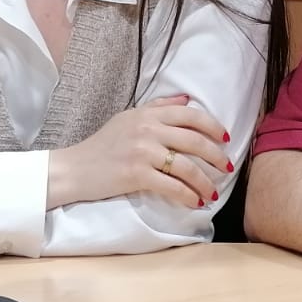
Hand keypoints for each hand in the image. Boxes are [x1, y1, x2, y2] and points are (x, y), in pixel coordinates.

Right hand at [46, 94, 231, 209]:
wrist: (73, 169)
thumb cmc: (101, 145)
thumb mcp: (128, 118)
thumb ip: (158, 108)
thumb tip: (186, 99)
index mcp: (147, 114)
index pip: (190, 115)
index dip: (212, 127)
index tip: (225, 139)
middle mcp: (147, 129)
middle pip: (194, 140)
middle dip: (216, 156)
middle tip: (227, 168)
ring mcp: (142, 151)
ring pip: (186, 166)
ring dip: (205, 182)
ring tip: (212, 192)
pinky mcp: (136, 174)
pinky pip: (172, 186)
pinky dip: (188, 196)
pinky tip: (195, 202)